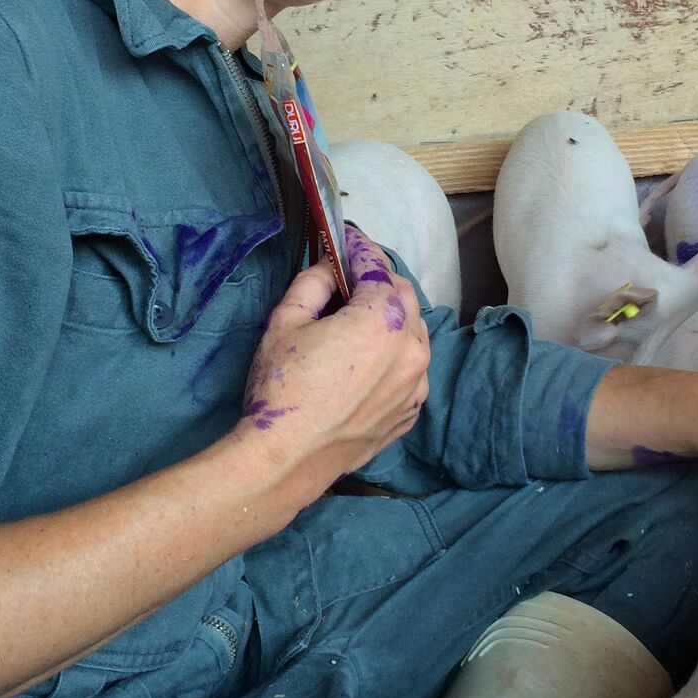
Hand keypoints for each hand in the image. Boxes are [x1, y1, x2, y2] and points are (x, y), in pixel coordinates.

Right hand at [236, 226, 429, 497]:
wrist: (286, 459)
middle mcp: (412, 348)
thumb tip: (328, 267)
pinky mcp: (411, 412)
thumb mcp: (285, 322)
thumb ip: (312, 283)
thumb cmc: (281, 387)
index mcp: (384, 319)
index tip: (346, 238)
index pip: (377, 267)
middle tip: (350, 277)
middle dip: (379, 280)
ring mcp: (416, 384)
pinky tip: (368, 360)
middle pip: (404, 295)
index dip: (359, 248)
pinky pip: (411, 370)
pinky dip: (396, 355)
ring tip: (359, 319)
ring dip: (392, 317)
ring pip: (414, 333)